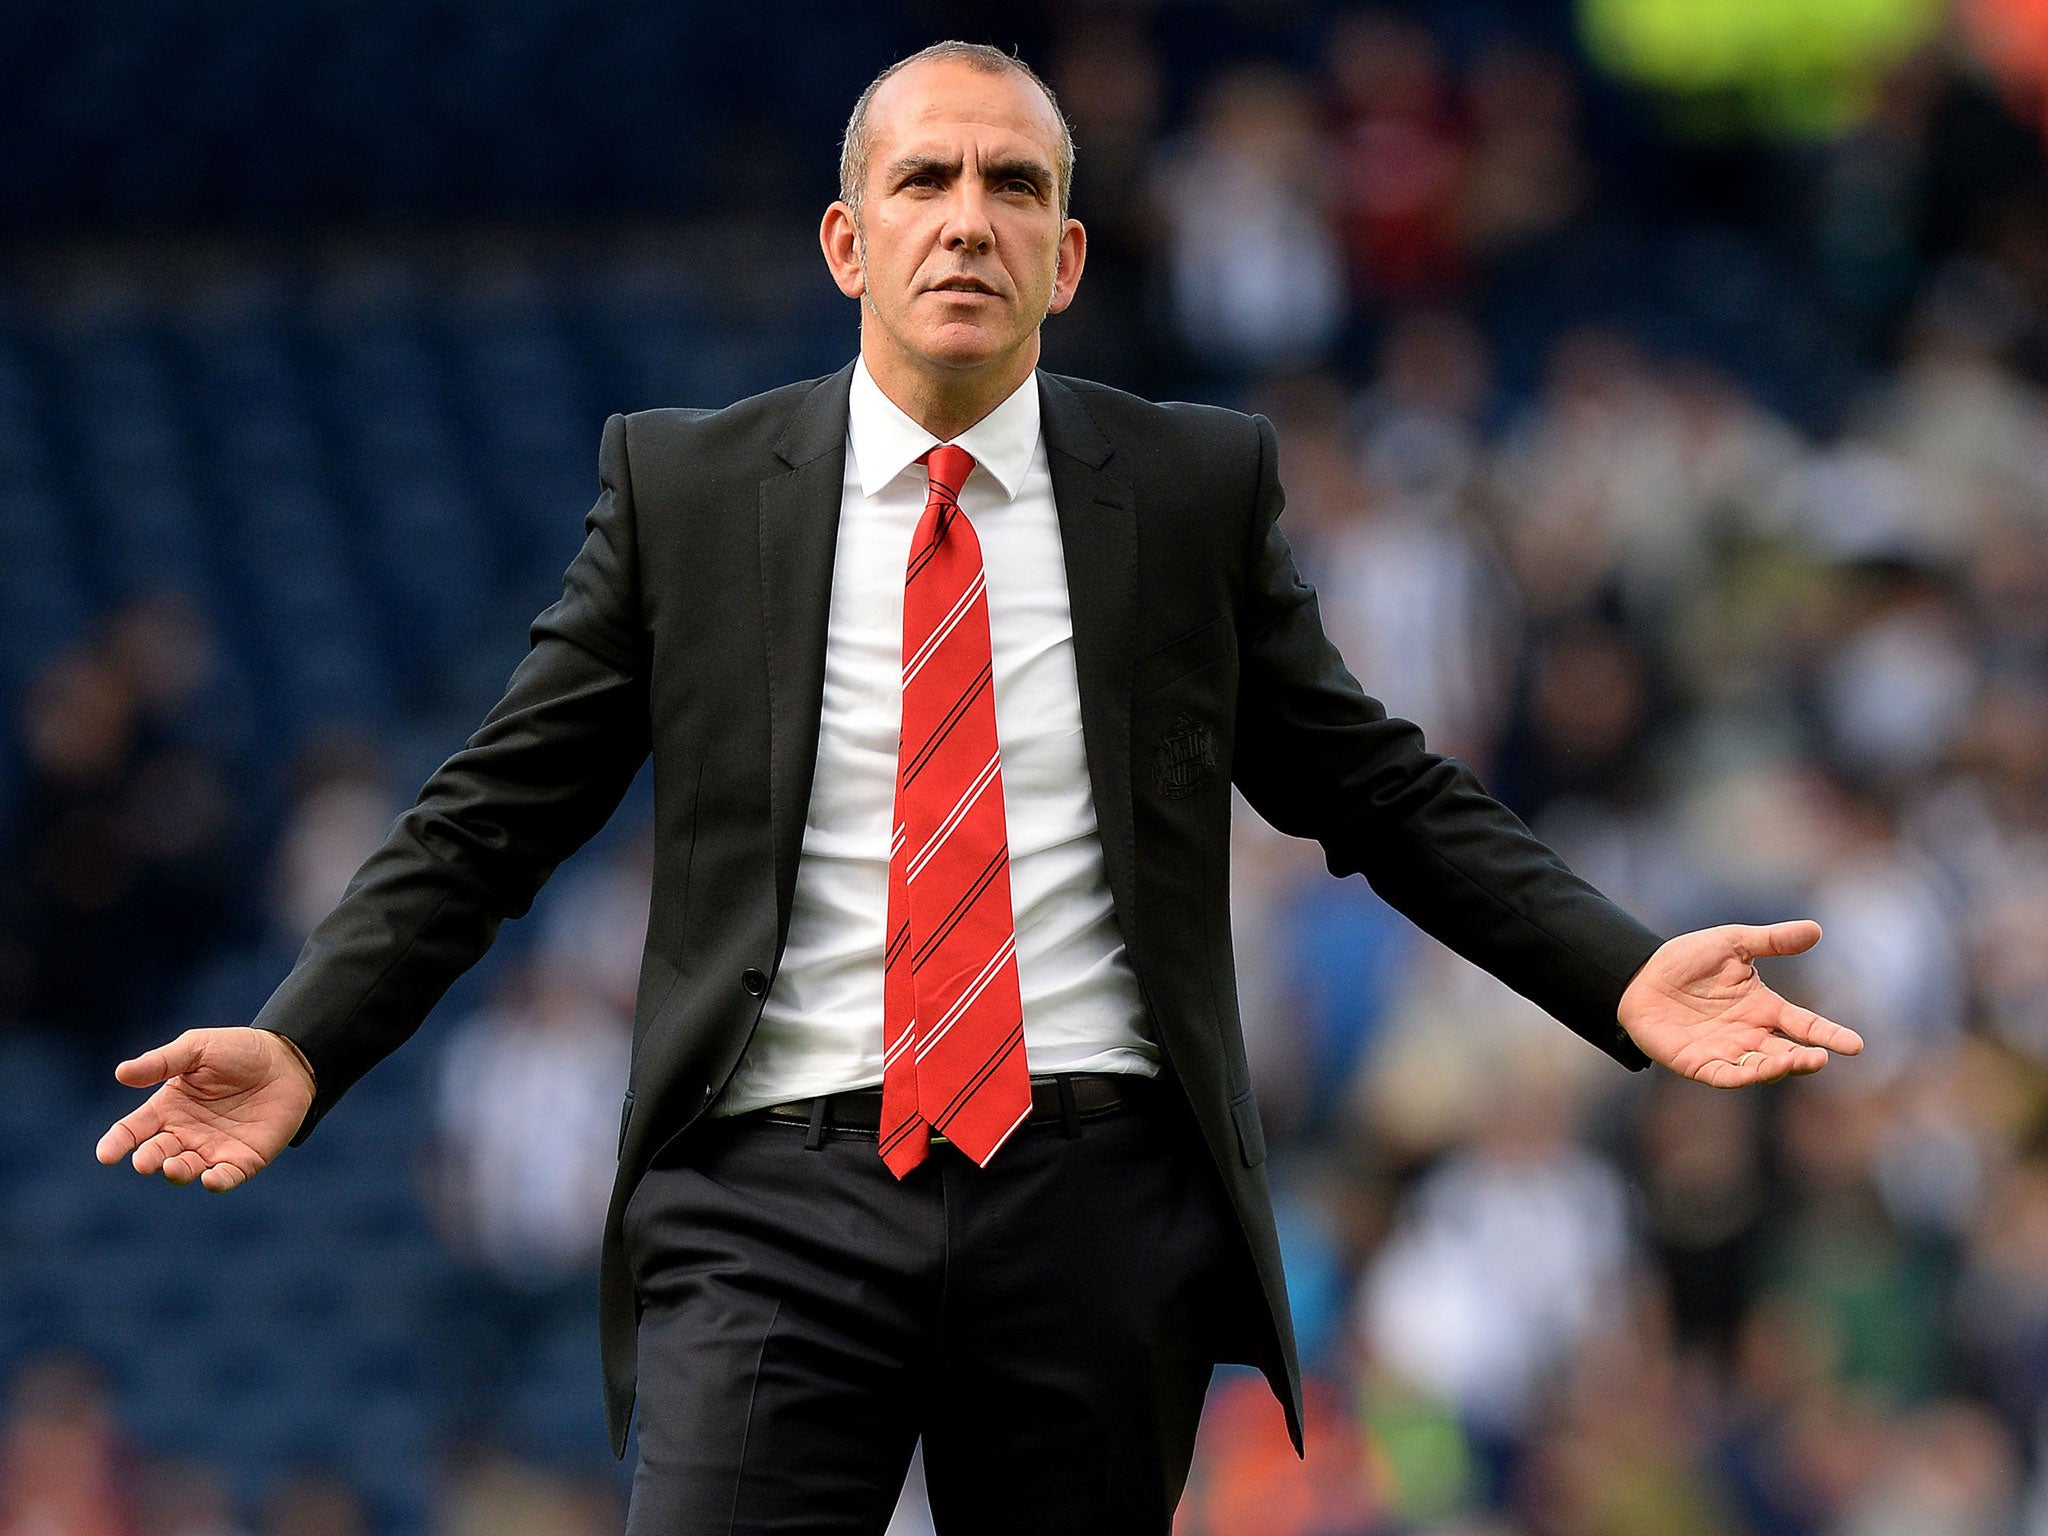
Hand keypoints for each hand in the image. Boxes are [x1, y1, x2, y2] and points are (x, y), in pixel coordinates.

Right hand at [95, 1028, 314, 1189]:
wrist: (288, 1059)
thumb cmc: (238, 1051)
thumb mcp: (197, 1048)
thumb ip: (161, 1062)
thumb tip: (120, 1073)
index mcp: (167, 1107)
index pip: (132, 1130)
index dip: (116, 1143)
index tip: (106, 1154)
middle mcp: (185, 1133)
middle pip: (156, 1153)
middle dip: (148, 1159)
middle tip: (146, 1160)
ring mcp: (212, 1148)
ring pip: (186, 1169)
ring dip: (177, 1172)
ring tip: (172, 1166)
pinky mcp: (243, 1159)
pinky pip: (226, 1177)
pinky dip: (217, 1182)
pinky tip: (211, 1179)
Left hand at [1618, 921, 1863, 1087]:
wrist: (1639, 974)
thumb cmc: (1687, 959)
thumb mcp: (1732, 943)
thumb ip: (1772, 941)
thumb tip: (1815, 930)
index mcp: (1764, 1008)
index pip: (1805, 1025)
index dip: (1829, 1035)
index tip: (1855, 1045)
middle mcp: (1750, 1034)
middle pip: (1787, 1053)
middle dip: (1805, 1058)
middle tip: (1821, 1057)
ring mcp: (1726, 1051)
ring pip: (1760, 1068)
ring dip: (1778, 1068)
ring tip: (1796, 1062)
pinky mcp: (1698, 1063)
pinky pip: (1724, 1076)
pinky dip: (1741, 1076)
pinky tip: (1754, 1071)